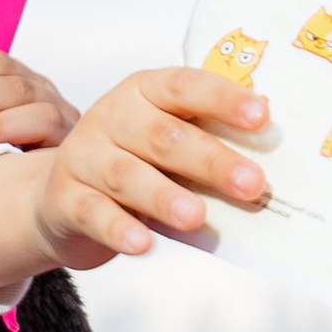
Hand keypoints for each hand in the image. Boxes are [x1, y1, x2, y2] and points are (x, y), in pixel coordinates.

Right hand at [0, 65, 268, 297]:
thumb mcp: (168, 143)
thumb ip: (208, 139)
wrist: (63, 197)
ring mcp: (84, 156)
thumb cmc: (135, 164)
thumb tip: (268, 147)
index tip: (262, 117)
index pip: (186, 86)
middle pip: (164, 136)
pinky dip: (119, 229)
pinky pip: (94, 214)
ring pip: (129, 175)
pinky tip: (143, 245)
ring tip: (198, 218)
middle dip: (211, 160)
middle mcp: (112, 117)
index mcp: (144, 91)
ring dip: (165, 197)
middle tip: (252, 184)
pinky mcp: (64, 198)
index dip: (223, 99)